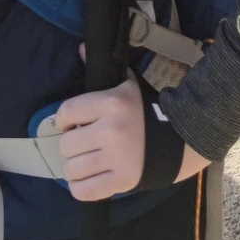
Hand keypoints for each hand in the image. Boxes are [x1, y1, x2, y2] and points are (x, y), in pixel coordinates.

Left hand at [52, 79, 210, 199]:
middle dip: (71, 144)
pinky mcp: (121, 182)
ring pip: (72, 169)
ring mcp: (117, 159)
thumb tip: (80, 47)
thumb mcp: (125, 86)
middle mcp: (112, 131)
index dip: (62, 120)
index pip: (66, 113)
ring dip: (74, 167)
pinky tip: (87, 178)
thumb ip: (100, 69)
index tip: (70, 124)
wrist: (176, 139)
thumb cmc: (143, 112)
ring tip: (86, 161)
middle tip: (83, 144)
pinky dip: (79, 187)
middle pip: (66, 144)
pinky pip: (83, 191)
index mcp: (112, 104)